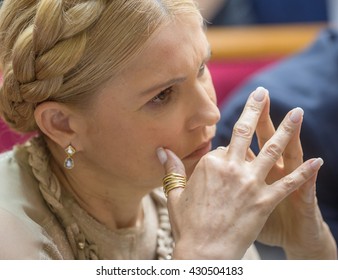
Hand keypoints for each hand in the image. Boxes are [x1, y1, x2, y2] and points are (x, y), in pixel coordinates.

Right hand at [157, 87, 322, 258]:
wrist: (203, 253)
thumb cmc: (187, 225)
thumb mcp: (175, 193)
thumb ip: (171, 169)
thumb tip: (160, 150)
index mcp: (210, 164)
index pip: (223, 148)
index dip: (225, 154)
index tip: (225, 162)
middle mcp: (231, 168)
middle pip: (245, 132)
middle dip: (256, 109)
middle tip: (264, 92)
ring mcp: (250, 184)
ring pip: (272, 150)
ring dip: (287, 130)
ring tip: (297, 113)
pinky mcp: (264, 202)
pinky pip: (288, 184)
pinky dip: (304, 173)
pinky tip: (318, 161)